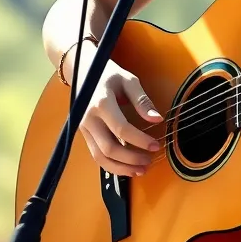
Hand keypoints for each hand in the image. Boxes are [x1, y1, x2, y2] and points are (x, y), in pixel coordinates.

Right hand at [75, 46, 162, 177]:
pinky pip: (96, 155)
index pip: (121, 129)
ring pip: (100, 157)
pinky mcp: (84, 134)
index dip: (139, 140)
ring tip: (140, 170)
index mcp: (101, 103)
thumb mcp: (129, 81)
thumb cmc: (109, 75)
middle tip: (149, 161)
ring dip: (120, 168)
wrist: (83, 71)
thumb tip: (157, 119)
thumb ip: (142, 101)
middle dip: (130, 159)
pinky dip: (111, 165)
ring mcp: (84, 128)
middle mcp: (89, 119)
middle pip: (108, 148)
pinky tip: (126, 168)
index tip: (155, 145)